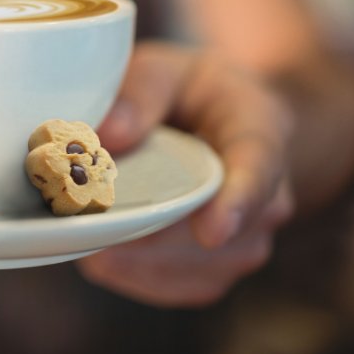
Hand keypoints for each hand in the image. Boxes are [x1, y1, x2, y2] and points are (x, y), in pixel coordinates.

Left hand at [78, 42, 293, 306]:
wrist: (218, 118)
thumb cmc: (187, 89)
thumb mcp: (164, 68)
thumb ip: (140, 92)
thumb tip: (110, 133)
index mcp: (261, 130)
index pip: (259, 169)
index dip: (237, 203)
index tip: (211, 231)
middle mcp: (267, 195)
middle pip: (221, 232)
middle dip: (156, 234)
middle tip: (95, 230)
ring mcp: (245, 237)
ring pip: (198, 267)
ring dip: (140, 258)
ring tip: (85, 239)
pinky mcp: (216, 266)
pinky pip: (180, 285)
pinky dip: (136, 275)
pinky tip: (98, 256)